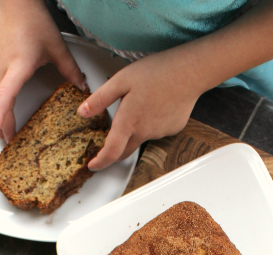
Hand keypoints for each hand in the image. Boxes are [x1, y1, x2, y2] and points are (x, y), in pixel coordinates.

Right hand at [0, 0, 85, 141]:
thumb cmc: (34, 20)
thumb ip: (70, 70)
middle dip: (0, 123)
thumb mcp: (57, 47)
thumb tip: (83, 88)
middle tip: (8, 140)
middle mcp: (2, 67)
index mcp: (18, 66)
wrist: (17, 2)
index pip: (5, 95)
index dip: (1, 114)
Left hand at [77, 47, 203, 169]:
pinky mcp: (172, 129)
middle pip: (125, 150)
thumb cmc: (156, 72)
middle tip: (108, 143)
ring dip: (136, 129)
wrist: (189, 73)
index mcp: (129, 122)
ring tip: (141, 103)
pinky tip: (156, 105)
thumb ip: (100, 99)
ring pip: (142, 137)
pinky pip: (157, 130)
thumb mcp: (121, 80)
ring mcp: (160, 133)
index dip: (100, 162)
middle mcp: (144, 132)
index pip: (111, 152)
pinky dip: (152, 123)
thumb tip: (83, 112)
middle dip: (114, 151)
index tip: (93, 165)